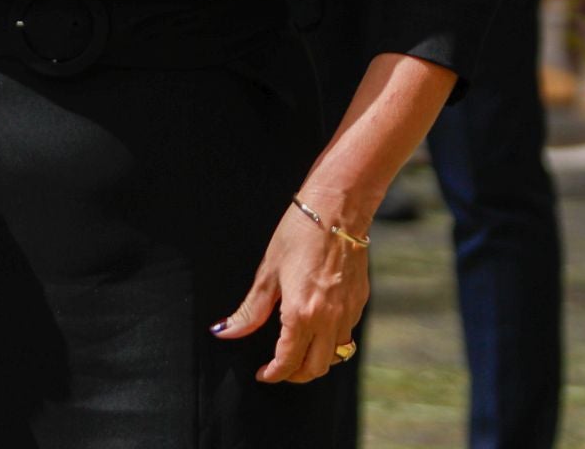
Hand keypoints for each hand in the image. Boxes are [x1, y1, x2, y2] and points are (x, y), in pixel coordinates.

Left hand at [211, 200, 368, 383]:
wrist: (337, 209)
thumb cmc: (298, 234)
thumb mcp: (268, 272)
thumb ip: (250, 310)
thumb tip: (224, 332)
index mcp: (302, 314)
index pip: (288, 361)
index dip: (273, 374)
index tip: (263, 374)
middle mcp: (329, 319)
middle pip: (315, 368)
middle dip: (295, 374)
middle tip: (279, 368)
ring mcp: (348, 312)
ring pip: (336, 355)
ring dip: (316, 360)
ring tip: (298, 351)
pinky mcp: (360, 301)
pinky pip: (347, 334)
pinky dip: (332, 341)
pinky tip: (317, 327)